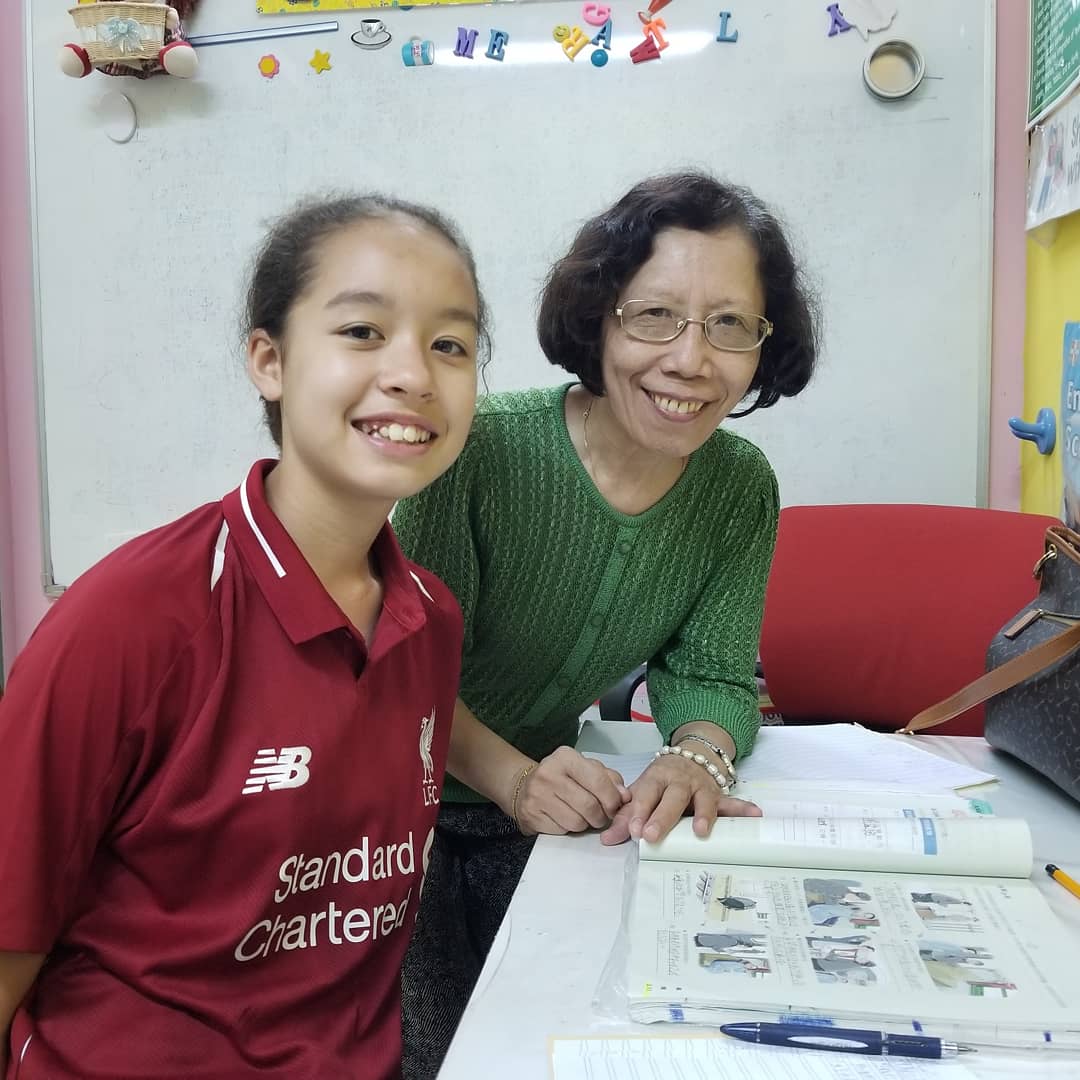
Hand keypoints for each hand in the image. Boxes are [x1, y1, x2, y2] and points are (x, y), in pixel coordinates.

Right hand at [512, 747, 629, 836]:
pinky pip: (562, 831)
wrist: (524, 786)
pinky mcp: (531, 815)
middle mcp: (548, 773)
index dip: (612, 799)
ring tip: (581, 815)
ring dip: (585, 824)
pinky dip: (569, 829)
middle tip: (600, 815)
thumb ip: (608, 779)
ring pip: (577, 822)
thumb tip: (624, 796)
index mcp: (565, 757)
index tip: (615, 806)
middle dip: (601, 816)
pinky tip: (565, 818)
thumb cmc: (561, 777)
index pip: (599, 781)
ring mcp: (537, 795)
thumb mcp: (585, 769)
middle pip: (589, 806)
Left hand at [600, 751, 760, 845]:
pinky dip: (743, 808)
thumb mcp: (641, 792)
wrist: (690, 756)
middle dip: (662, 817)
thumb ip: (624, 816)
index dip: (638, 811)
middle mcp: (679, 780)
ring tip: (701, 831)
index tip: (632, 830)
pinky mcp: (718, 795)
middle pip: (671, 798)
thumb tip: (606, 839)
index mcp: (656, 777)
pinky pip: (732, 802)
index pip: (645, 793)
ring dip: (703, 815)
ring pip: (703, 800)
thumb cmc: (661, 782)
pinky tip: (755, 814)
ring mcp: (701, 787)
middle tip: (652, 836)